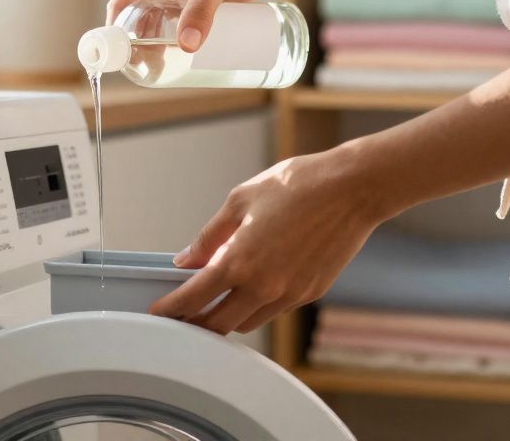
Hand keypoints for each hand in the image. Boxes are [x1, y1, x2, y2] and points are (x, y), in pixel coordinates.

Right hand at [106, 0, 286, 51]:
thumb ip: (200, 12)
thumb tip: (186, 45)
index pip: (123, 0)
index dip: (117, 28)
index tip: (120, 55)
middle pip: (137, 16)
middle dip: (138, 42)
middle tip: (144, 67)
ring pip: (157, 23)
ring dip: (156, 44)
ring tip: (160, 69)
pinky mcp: (196, 1)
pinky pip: (177, 25)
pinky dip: (174, 41)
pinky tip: (176, 59)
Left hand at [149, 150, 385, 334]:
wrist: (351, 189)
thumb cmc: (297, 185)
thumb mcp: (240, 201)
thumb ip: (209, 235)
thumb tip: (187, 258)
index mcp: (239, 260)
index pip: (194, 297)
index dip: (171, 308)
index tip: (158, 313)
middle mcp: (263, 285)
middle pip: (218, 324)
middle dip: (196, 323)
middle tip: (183, 316)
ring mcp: (289, 294)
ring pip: (247, 322)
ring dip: (228, 317)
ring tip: (217, 301)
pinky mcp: (309, 294)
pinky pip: (274, 310)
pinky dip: (257, 306)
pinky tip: (253, 287)